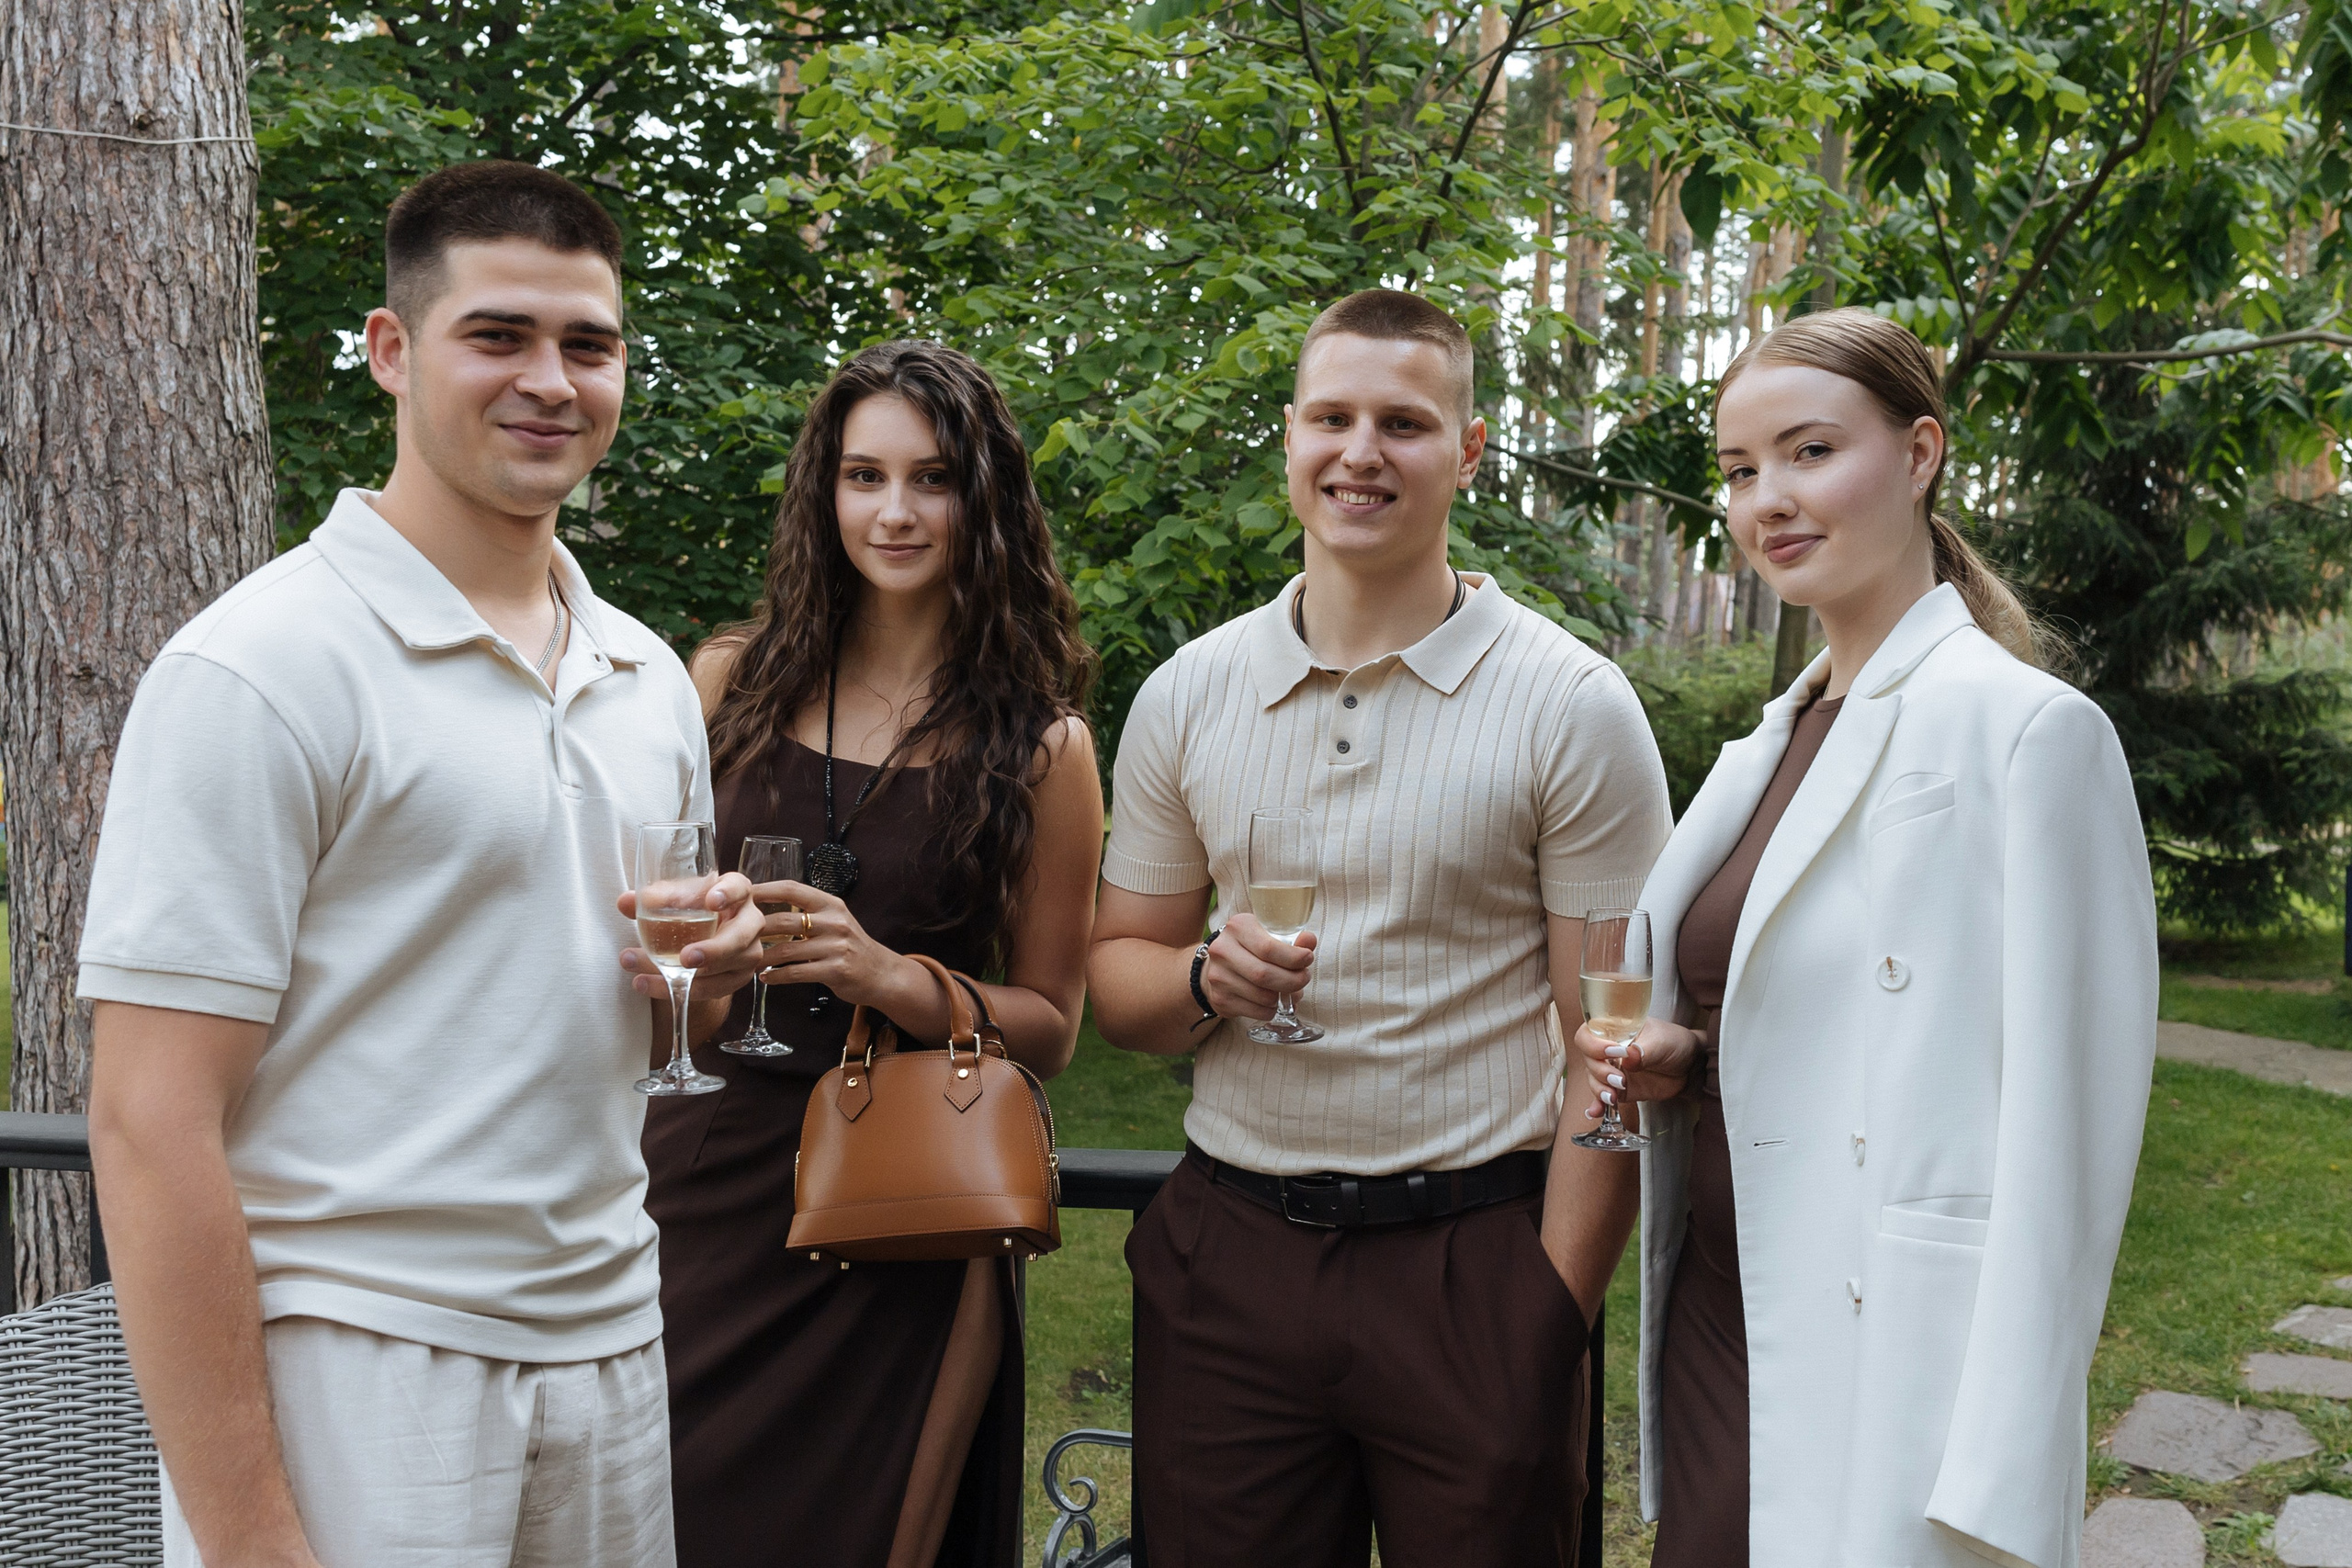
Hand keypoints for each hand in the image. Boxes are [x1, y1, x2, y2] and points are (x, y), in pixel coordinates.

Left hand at [615, 872, 766, 1000]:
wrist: (707, 932)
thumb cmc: (694, 906)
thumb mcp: (677, 897)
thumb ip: (653, 898)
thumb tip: (625, 902)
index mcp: (737, 892)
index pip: (738, 888)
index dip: (727, 894)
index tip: (711, 901)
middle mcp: (749, 921)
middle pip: (738, 937)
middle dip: (714, 950)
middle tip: (686, 958)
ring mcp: (748, 952)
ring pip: (723, 969)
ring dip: (684, 977)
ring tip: (643, 975)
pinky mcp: (738, 977)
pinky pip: (714, 989)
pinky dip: (682, 989)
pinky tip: (653, 985)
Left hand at [745, 880, 926, 1010]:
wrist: (880, 972)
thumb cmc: (849, 946)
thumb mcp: (834, 920)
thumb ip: (807, 913)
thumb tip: (765, 910)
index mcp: (831, 904)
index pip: (792, 889)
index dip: (765, 890)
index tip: (741, 894)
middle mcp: (835, 921)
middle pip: (784, 921)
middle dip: (755, 928)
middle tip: (734, 935)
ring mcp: (837, 946)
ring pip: (787, 950)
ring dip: (762, 957)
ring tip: (746, 960)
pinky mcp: (836, 970)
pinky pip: (796, 973)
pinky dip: (776, 977)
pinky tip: (766, 978)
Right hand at [1199, 912, 1317, 1021]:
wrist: (1219, 965)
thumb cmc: (1250, 948)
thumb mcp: (1269, 935)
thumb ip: (1292, 939)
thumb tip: (1309, 940)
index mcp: (1237, 927)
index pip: (1269, 948)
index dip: (1294, 958)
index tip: (1307, 959)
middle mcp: (1223, 951)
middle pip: (1264, 974)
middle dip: (1293, 980)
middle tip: (1303, 978)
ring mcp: (1219, 977)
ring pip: (1263, 996)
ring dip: (1283, 997)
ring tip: (1288, 990)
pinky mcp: (1220, 999)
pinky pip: (1257, 1011)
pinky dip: (1272, 1009)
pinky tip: (1273, 1001)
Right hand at [1571, 1016, 1702, 1125]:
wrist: (1691, 1067)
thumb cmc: (1676, 1044)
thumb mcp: (1662, 1042)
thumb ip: (1644, 1050)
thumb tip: (1628, 1057)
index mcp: (1615, 1029)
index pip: (1588, 1034)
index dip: (1594, 1045)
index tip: (1613, 1054)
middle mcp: (1608, 1049)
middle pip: (1587, 1058)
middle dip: (1600, 1071)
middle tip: (1620, 1079)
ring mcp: (1612, 1070)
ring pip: (1593, 1078)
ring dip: (1599, 1088)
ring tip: (1614, 1096)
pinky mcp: (1619, 1089)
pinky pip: (1602, 1097)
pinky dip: (1597, 1104)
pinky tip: (1595, 1111)